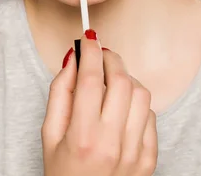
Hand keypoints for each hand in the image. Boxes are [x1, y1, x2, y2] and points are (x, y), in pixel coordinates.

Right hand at [42, 30, 157, 175]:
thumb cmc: (62, 172)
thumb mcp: (49, 134)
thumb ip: (59, 94)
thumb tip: (72, 60)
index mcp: (82, 136)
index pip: (92, 80)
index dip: (91, 52)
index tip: (88, 39)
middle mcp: (112, 144)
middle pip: (122, 82)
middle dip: (111, 59)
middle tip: (100, 54)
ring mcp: (135, 153)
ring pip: (142, 95)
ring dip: (126, 79)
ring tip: (111, 82)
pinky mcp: (149, 159)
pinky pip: (151, 117)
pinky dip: (136, 104)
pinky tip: (121, 108)